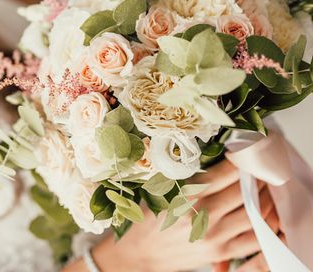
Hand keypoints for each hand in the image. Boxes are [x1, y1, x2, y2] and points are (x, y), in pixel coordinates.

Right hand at [90, 159, 273, 271]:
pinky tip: (266, 214)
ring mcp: (214, 235)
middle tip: (259, 168)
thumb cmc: (148, 218)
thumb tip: (217, 159)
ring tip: (264, 188)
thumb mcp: (161, 189)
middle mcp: (203, 214)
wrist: (139, 252)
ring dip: (265, 198)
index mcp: (187, 194)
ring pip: (255, 213)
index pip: (226, 172)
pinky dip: (266, 225)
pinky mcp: (221, 252)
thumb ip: (189, 176)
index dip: (241, 160)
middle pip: (244, 191)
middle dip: (256, 177)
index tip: (245, 152)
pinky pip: (256, 239)